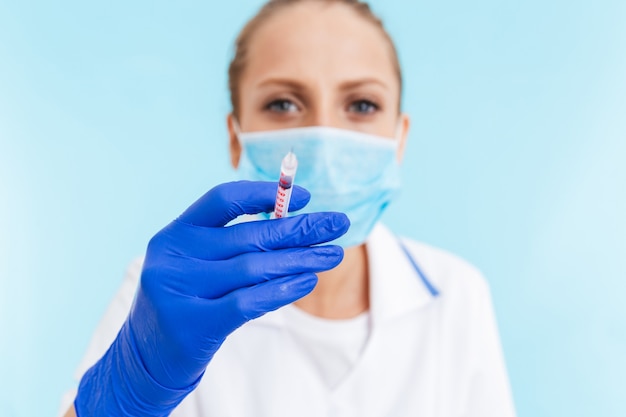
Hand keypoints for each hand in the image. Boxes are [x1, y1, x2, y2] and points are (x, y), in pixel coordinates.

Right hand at [75, 181, 348, 415]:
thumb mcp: (197, 265)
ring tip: (332, 255)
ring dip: (300, 259)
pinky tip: (307, 281)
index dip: (266, 193)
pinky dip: (281, 290)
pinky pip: (248, 302)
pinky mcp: (192, 324)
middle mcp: (174, 256)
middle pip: (249, 234)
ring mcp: (180, 290)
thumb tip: (295, 223)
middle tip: (339, 223)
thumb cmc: (185, 301)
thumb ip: (233, 244)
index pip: (224, 199)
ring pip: (254, 267)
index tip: (306, 197)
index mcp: (176, 233)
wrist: (144, 358)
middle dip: (300, 228)